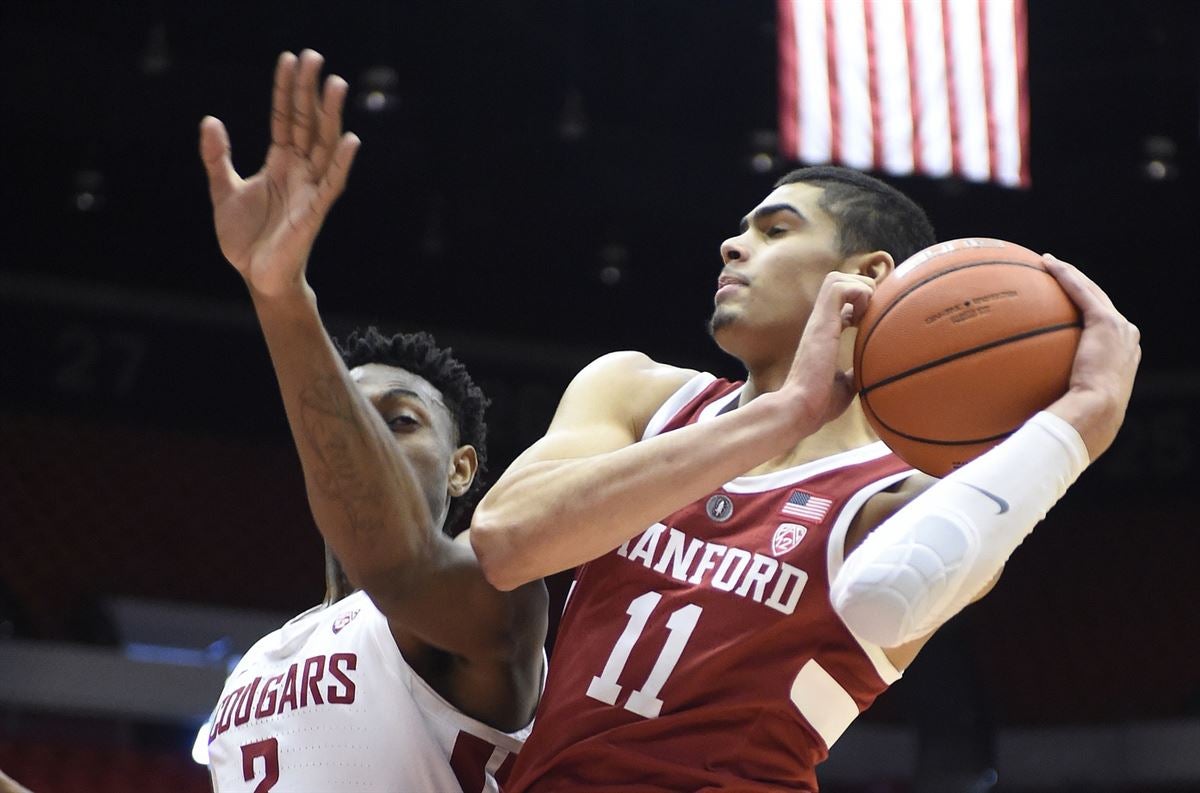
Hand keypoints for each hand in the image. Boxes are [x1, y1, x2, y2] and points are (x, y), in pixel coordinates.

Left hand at [199, 49, 360, 297]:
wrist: (256, 276)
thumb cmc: (245, 239)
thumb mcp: (223, 191)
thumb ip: (217, 157)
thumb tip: (210, 120)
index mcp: (280, 163)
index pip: (284, 117)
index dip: (285, 89)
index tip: (289, 59)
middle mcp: (299, 170)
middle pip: (307, 122)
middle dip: (309, 90)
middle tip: (314, 56)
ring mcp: (310, 188)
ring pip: (323, 144)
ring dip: (330, 115)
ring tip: (335, 83)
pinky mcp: (316, 210)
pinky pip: (332, 182)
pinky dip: (341, 161)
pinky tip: (349, 139)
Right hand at [782, 271, 875, 432]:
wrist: (800, 408)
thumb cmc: (819, 402)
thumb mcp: (846, 385)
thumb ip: (854, 373)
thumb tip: (870, 374)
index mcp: (823, 333)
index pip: (839, 300)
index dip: (859, 302)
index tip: (869, 321)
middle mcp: (819, 322)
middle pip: (836, 280)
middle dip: (861, 287)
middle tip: (871, 313)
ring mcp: (818, 320)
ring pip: (837, 279)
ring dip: (859, 288)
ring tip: (866, 313)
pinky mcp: (821, 322)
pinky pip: (839, 288)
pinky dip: (857, 293)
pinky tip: (862, 317)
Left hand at [1043, 254, 1140, 459]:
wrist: (1094, 415)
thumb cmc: (1078, 422)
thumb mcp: (1070, 411)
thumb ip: (1056, 402)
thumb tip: (1021, 414)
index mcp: (1123, 359)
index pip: (1104, 332)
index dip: (1087, 318)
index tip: (1068, 315)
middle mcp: (1127, 339)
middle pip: (1101, 306)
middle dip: (1081, 290)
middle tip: (1057, 279)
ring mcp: (1119, 329)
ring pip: (1092, 292)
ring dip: (1071, 276)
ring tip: (1049, 264)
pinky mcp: (1105, 322)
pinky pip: (1080, 290)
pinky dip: (1065, 275)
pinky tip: (1046, 263)